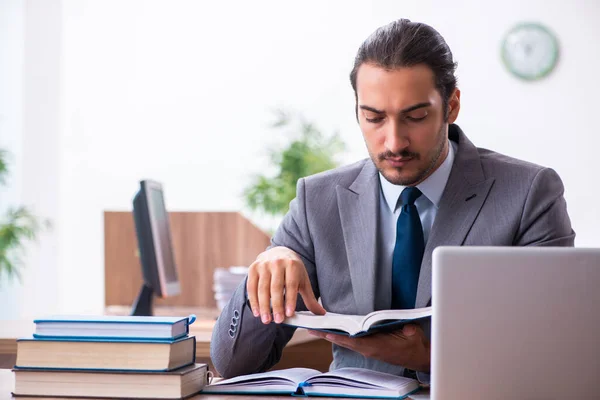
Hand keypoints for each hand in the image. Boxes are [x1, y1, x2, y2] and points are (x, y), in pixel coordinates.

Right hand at [246, 246, 325, 324]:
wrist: (278, 252)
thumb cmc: (292, 270)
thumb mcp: (303, 280)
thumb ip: (310, 298)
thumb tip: (321, 314)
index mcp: (292, 264)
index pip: (291, 284)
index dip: (290, 299)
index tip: (289, 314)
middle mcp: (277, 262)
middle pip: (276, 287)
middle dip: (276, 306)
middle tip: (278, 321)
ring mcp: (263, 265)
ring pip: (262, 288)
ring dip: (264, 306)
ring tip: (266, 320)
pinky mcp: (253, 268)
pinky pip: (251, 287)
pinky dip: (254, 301)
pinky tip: (257, 312)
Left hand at [308, 324, 430, 371]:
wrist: (419, 356)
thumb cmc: (415, 344)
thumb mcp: (413, 334)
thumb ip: (408, 330)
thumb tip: (406, 327)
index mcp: (376, 347)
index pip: (353, 341)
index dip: (339, 336)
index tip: (324, 332)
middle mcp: (369, 349)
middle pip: (344, 341)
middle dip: (327, 334)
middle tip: (311, 327)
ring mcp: (368, 350)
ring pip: (346, 342)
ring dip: (332, 335)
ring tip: (317, 327)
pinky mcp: (370, 348)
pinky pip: (351, 342)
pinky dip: (341, 336)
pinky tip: (333, 330)